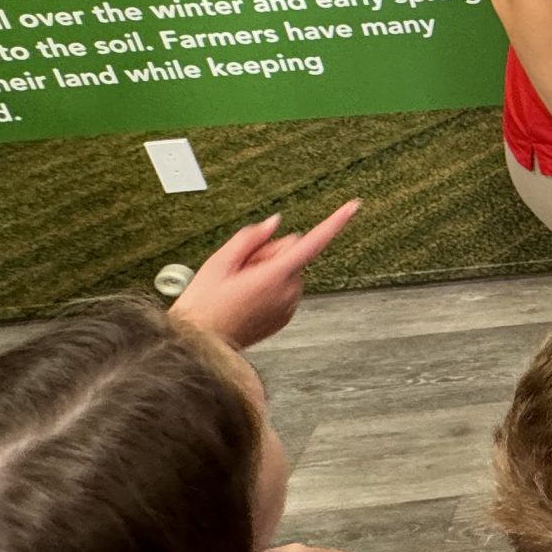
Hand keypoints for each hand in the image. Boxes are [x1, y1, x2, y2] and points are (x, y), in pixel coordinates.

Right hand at [169, 201, 359, 348]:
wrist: (198, 346)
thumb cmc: (204, 306)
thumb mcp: (219, 262)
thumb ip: (251, 237)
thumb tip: (274, 224)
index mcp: (276, 276)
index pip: (313, 242)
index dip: (335, 222)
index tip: (353, 206)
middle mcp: (288, 292)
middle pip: (290, 253)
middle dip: (268, 253)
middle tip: (238, 269)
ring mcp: (288, 307)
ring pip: (286, 271)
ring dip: (266, 271)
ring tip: (236, 287)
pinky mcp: (283, 318)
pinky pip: (282, 290)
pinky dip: (267, 287)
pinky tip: (243, 297)